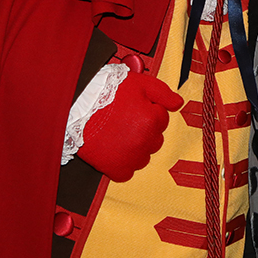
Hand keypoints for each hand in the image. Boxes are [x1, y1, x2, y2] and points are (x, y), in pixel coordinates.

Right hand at [77, 61, 183, 180]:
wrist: (78, 105)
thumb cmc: (107, 92)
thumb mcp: (140, 83)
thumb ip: (163, 93)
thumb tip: (178, 104)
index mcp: (152, 121)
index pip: (162, 120)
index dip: (149, 112)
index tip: (135, 108)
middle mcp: (144, 141)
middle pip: (155, 140)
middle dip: (145, 131)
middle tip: (125, 120)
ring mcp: (130, 156)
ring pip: (143, 157)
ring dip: (135, 149)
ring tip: (118, 134)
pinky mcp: (114, 167)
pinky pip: (127, 173)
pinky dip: (122, 165)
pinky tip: (114, 151)